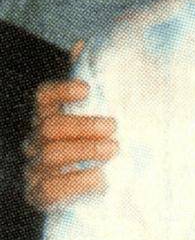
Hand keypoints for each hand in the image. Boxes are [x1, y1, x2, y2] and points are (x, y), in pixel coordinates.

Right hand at [23, 41, 117, 208]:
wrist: (105, 192)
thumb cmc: (102, 146)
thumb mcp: (105, 114)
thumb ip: (95, 82)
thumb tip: (82, 44)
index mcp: (49, 117)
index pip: (43, 97)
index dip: (61, 90)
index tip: (87, 89)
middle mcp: (36, 141)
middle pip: (50, 126)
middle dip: (85, 126)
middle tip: (114, 127)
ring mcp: (34, 169)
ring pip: (51, 154)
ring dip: (86, 150)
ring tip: (114, 149)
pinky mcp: (39, 196)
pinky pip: (51, 188)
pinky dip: (80, 181)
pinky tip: (102, 179)